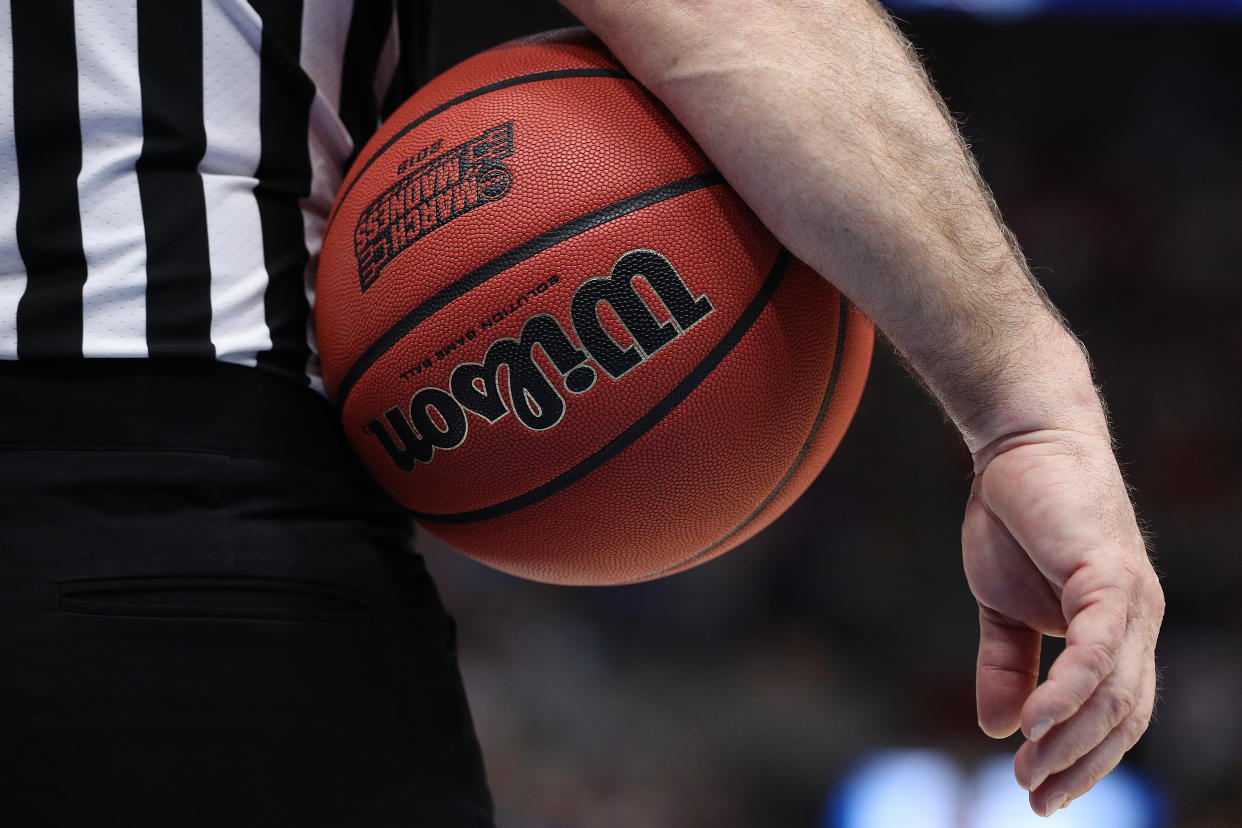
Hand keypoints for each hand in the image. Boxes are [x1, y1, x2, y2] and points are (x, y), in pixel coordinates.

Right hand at [961, 427, 1163, 816]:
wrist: (1020, 445)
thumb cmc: (1017, 519)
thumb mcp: (999, 607)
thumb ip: (1006, 666)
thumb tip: (998, 729)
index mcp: (1119, 630)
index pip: (1117, 714)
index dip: (1084, 759)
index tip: (1039, 793)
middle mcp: (1139, 621)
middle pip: (1125, 717)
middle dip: (1080, 766)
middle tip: (1033, 796)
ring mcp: (1131, 600)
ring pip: (1115, 694)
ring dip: (1071, 741)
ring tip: (1027, 770)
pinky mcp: (1110, 577)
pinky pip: (1098, 653)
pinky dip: (1069, 694)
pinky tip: (1037, 724)